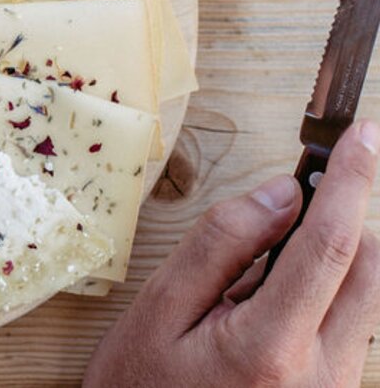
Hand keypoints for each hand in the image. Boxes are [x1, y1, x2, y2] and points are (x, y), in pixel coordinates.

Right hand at [85, 120, 379, 387]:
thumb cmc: (140, 385)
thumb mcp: (159, 306)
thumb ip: (222, 243)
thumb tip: (282, 192)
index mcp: (271, 348)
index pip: (330, 246)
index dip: (351, 182)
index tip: (363, 135)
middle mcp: (322, 375)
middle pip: (368, 268)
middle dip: (342, 219)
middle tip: (286, 205)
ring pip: (364, 296)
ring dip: (327, 261)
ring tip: (251, 280)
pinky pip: (347, 325)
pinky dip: (320, 293)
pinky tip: (264, 307)